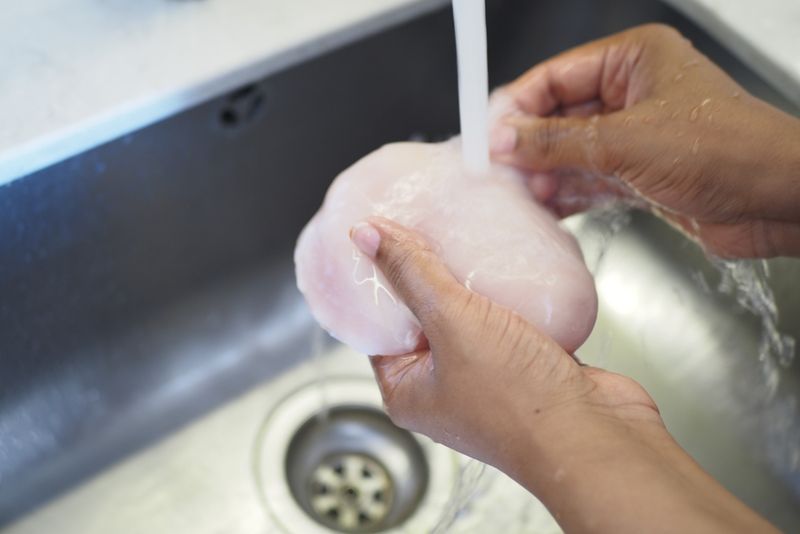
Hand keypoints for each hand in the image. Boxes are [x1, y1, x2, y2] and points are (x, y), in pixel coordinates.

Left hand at [350, 217, 776, 532]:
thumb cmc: (521, 406)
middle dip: (427, 276)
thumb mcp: (452, 322)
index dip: (378, 285)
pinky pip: (511, 323)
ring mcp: (489, 380)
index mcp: (408, 392)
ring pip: (471, 319)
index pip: (377, 328)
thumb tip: (367, 236)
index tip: (382, 245)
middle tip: (424, 232)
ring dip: (474, 285)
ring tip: (465, 239)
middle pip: (424, 318)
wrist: (597, 439)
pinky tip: (512, 266)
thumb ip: (412, 274)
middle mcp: (444, 389)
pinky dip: (512, 298)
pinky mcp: (529, 368)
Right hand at [490, 24, 799, 258]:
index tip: (488, 134)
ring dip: (544, 173)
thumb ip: (558, 142)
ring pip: (572, 151)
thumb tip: (507, 139)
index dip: (517, 105)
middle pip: (559, 115)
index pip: (555, 76)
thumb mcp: (627, 142)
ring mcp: (636, 135)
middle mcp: (633, 94)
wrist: (779, 202)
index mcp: (634, 60)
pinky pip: (591, 179)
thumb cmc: (728, 151)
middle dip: (528, 145)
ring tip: (516, 193)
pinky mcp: (641, 174)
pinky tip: (544, 206)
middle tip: (496, 170)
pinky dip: (567, 193)